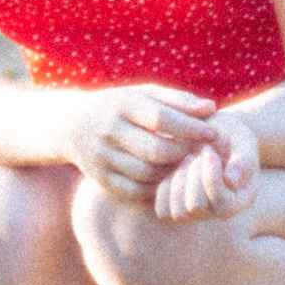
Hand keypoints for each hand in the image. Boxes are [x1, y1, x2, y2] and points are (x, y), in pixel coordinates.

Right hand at [63, 84, 217, 200]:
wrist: (72, 125)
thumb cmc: (122, 106)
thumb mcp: (145, 94)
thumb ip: (179, 101)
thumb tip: (211, 109)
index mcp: (121, 104)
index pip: (161, 119)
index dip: (190, 127)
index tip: (212, 132)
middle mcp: (108, 130)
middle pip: (156, 151)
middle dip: (182, 153)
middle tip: (196, 152)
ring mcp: (102, 156)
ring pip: (147, 173)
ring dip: (170, 171)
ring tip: (180, 163)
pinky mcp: (100, 178)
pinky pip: (135, 190)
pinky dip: (154, 186)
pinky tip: (162, 175)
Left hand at [153, 111, 258, 220]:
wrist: (206, 130)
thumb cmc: (228, 133)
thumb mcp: (242, 139)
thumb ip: (244, 159)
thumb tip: (232, 181)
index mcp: (242, 199)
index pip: (223, 204)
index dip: (211, 177)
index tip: (208, 150)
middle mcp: (220, 211)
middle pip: (196, 207)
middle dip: (193, 176)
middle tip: (196, 153)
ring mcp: (198, 213)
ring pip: (178, 213)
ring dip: (178, 181)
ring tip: (186, 160)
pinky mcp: (176, 207)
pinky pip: (163, 210)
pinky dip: (165, 187)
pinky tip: (174, 168)